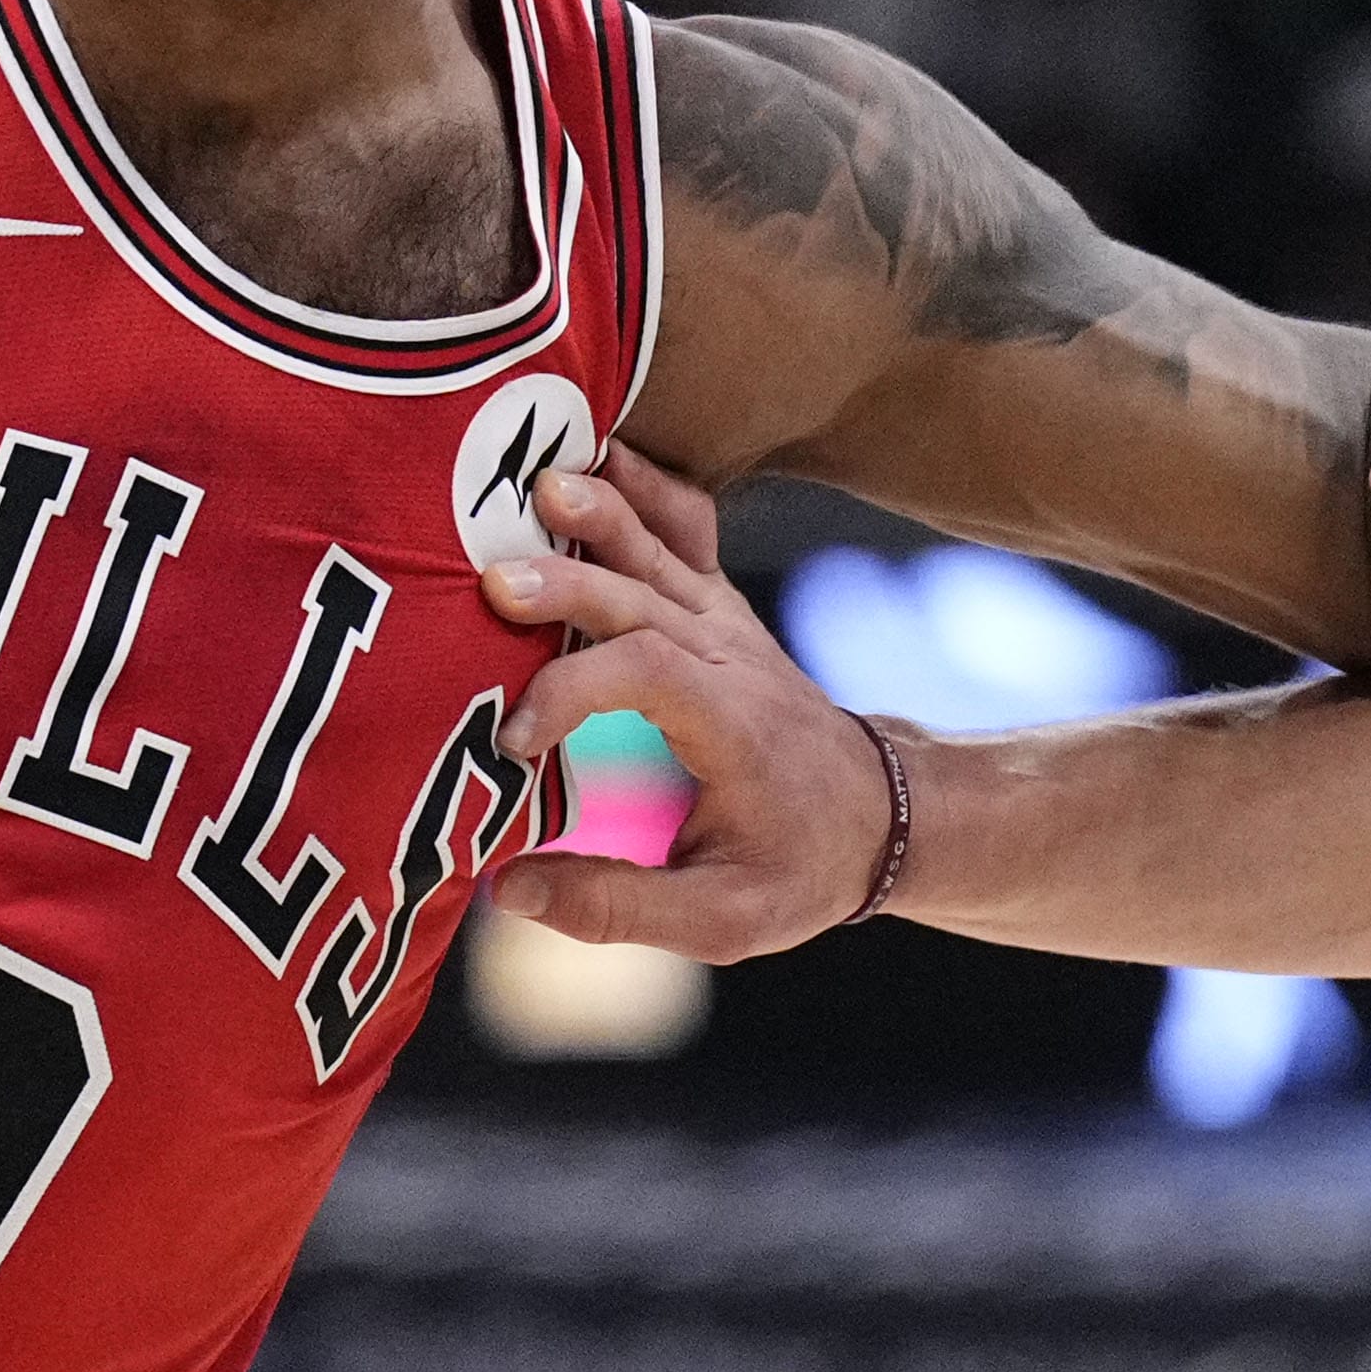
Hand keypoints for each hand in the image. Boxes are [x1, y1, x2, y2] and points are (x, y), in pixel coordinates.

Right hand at [476, 460, 896, 960]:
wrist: (879, 814)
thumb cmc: (796, 868)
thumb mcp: (722, 921)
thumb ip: (615, 908)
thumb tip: (505, 889)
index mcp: (732, 726)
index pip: (648, 674)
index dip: (572, 690)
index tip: (512, 739)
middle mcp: (731, 656)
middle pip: (644, 594)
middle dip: (567, 583)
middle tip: (490, 580)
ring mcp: (725, 620)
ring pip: (663, 544)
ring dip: (602, 510)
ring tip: (539, 481)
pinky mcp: (715, 604)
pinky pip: (682, 524)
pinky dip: (638, 482)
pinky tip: (586, 450)